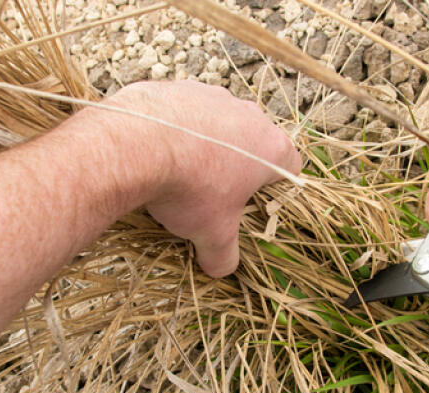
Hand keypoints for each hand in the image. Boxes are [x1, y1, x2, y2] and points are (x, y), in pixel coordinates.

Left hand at [68, 81, 301, 277]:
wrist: (137, 144)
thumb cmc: (190, 188)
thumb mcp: (212, 233)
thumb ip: (224, 254)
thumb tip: (221, 269)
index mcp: (271, 148)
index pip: (290, 168)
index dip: (273, 189)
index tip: (252, 203)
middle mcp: (249, 114)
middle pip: (254, 142)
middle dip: (238, 166)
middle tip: (214, 191)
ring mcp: (214, 95)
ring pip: (220, 123)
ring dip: (207, 144)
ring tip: (181, 169)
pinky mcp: (181, 86)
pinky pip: (186, 110)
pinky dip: (177, 127)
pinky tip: (157, 149)